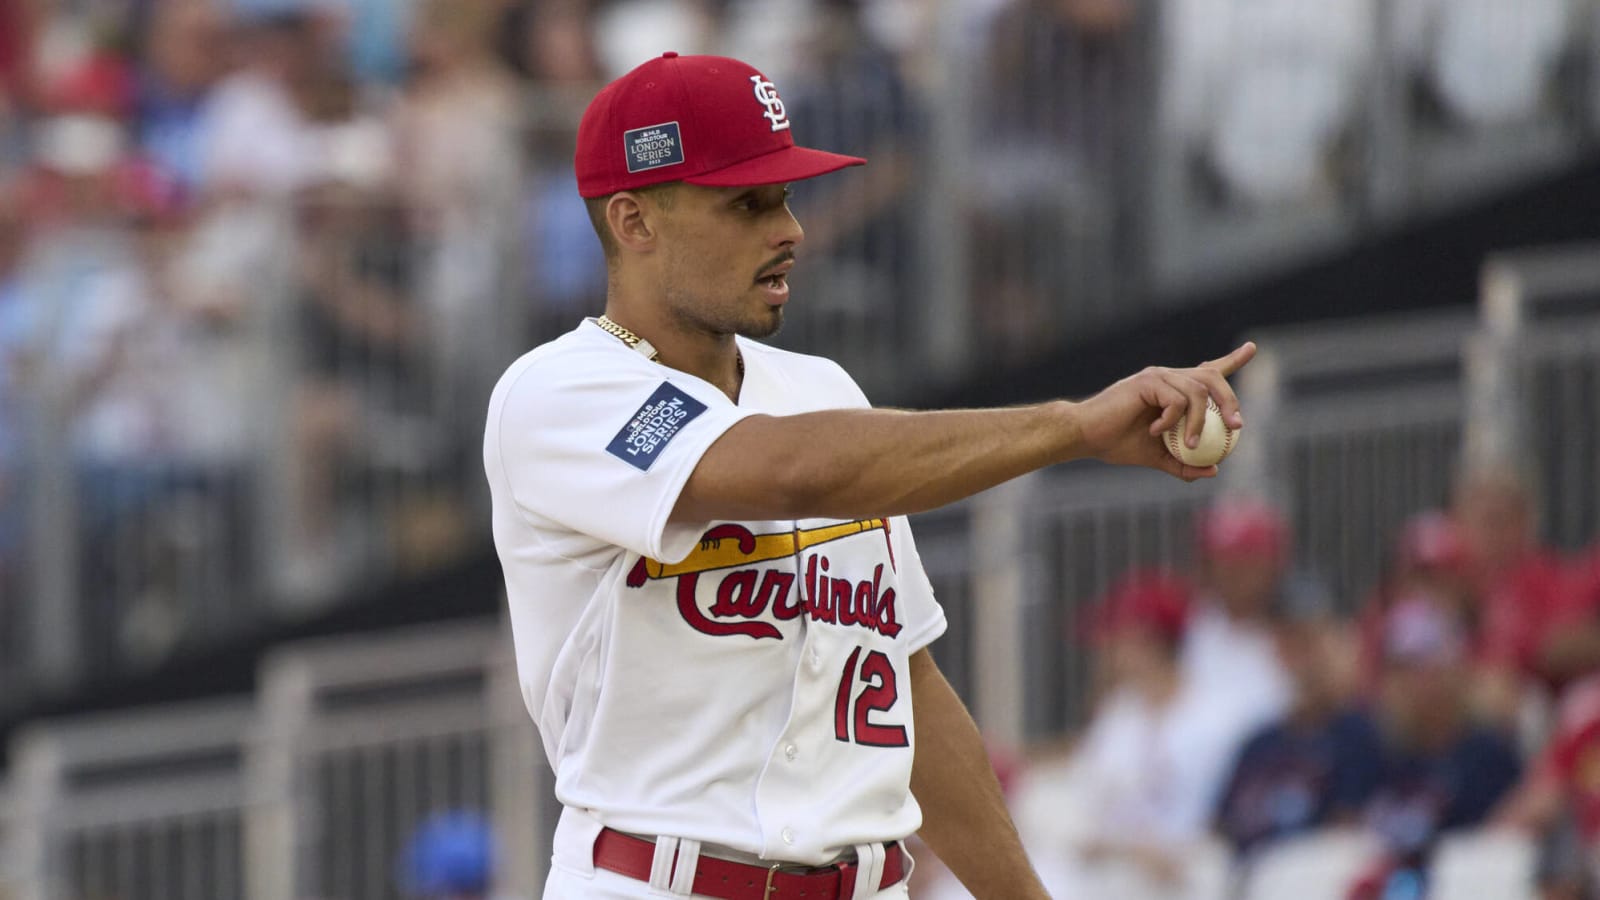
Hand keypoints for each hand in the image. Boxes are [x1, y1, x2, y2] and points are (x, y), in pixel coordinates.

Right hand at [1073, 342, 1254, 480]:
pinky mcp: (1147, 382)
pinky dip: (1172, 421)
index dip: (1232, 359)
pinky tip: (1155, 432)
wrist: (1086, 436)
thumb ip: (1184, 464)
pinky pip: (1176, 400)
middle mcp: (1168, 376)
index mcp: (1173, 389)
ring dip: (1200, 421)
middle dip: (1230, 400)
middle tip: (1236, 425)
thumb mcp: (1157, 458)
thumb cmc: (1117, 444)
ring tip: (1191, 444)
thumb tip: (1214, 471)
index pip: (1208, 370)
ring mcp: (1157, 376)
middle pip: (1211, 377)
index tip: (1252, 349)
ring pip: (1197, 391)